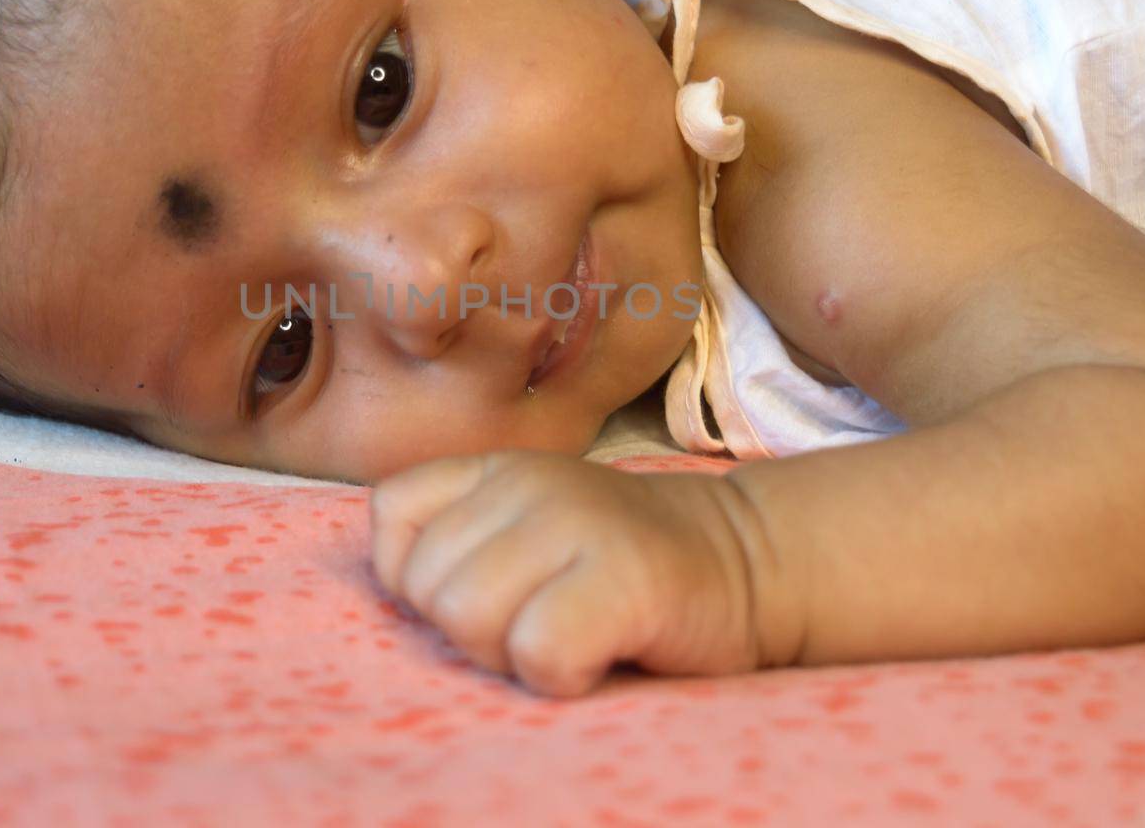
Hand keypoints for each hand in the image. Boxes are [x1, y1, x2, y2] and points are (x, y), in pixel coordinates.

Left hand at [369, 450, 769, 696]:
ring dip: (511, 654)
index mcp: (498, 469)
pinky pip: (538, 649)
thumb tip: (400, 592)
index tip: (483, 593)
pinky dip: (562, 674)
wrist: (752, 559)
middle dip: (470, 631)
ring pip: (467, 615)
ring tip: (568, 636)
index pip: (392, 513)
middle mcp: (530, 483)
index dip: (416, 576)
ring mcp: (578, 522)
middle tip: (539, 624)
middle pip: (426, 586)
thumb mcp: (533, 526)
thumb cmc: (624, 566)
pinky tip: (601, 654)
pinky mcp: (625, 576)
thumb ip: (465, 539)